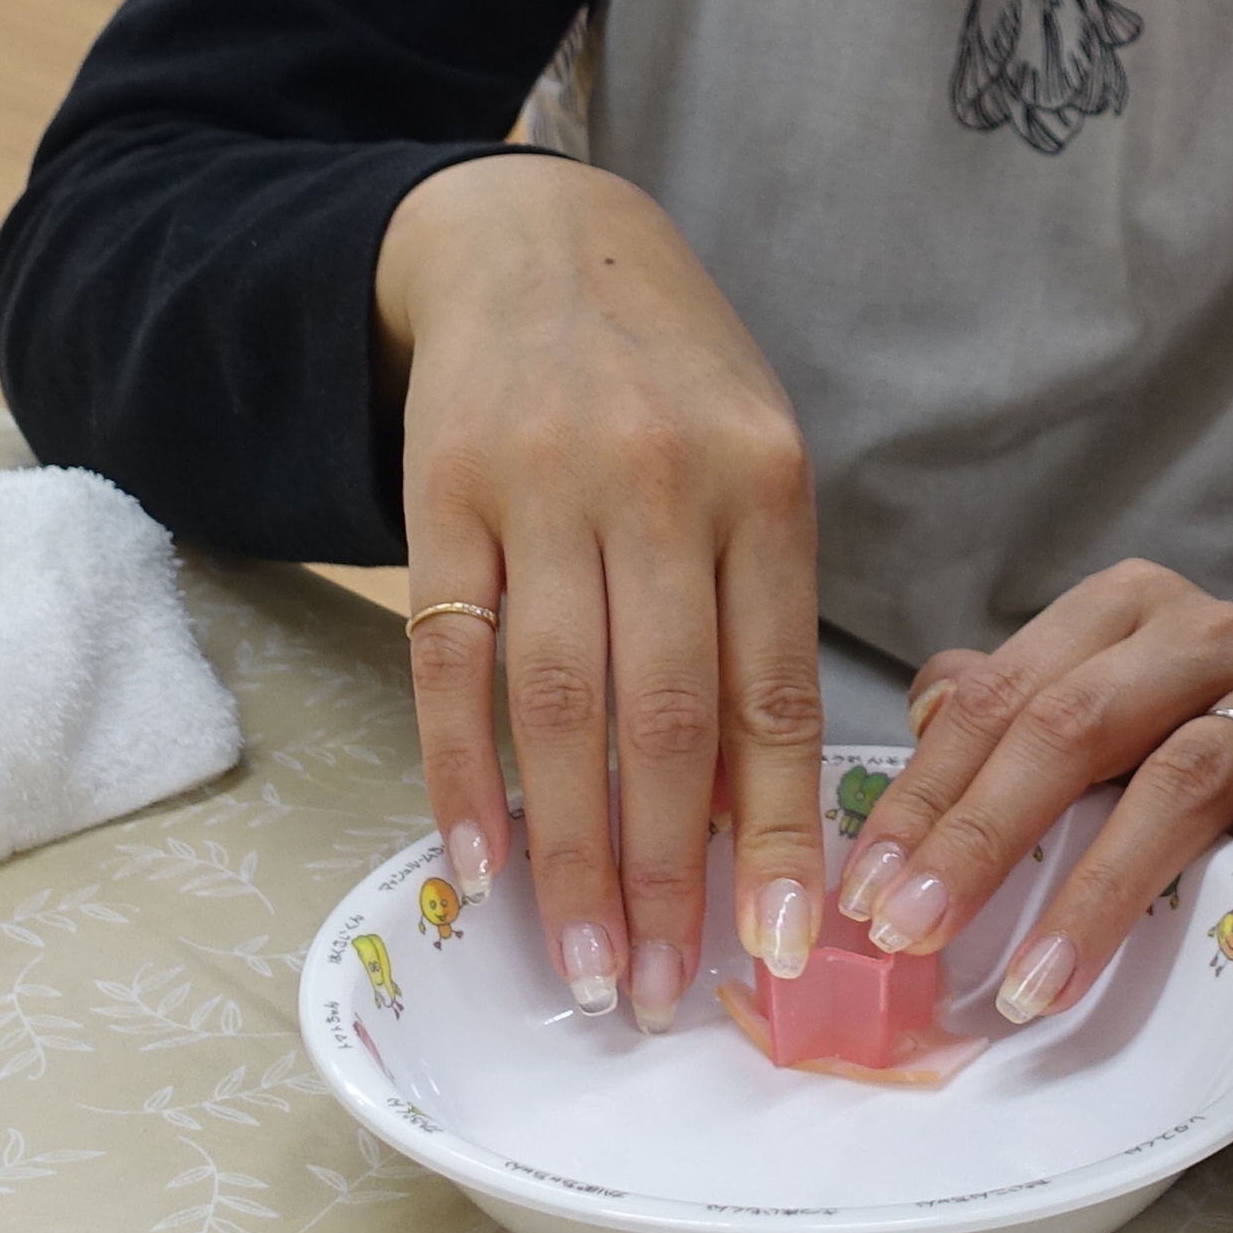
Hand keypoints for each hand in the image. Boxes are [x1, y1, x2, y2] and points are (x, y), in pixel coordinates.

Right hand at [379, 158, 831, 1033]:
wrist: (538, 241)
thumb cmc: (670, 379)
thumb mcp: (754, 464)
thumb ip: (758, 615)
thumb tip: (759, 814)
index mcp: (765, 487)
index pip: (776, 694)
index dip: (784, 833)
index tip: (790, 947)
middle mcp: (662, 486)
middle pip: (668, 719)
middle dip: (670, 874)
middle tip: (662, 991)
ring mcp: (545, 489)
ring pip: (563, 708)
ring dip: (572, 854)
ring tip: (584, 964)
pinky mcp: (442, 494)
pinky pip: (450, 661)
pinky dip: (463, 774)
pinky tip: (477, 864)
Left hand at [828, 562, 1232, 1023]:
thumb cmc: (1196, 743)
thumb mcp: (1096, 713)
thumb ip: (1003, 719)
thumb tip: (907, 752)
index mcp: (1115, 613)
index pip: (997, 698)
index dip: (924, 797)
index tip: (866, 892)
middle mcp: (1195, 633)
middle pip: (1071, 728)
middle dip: (982, 840)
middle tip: (915, 934)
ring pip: (1182, 776)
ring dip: (1101, 888)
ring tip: (1035, 980)